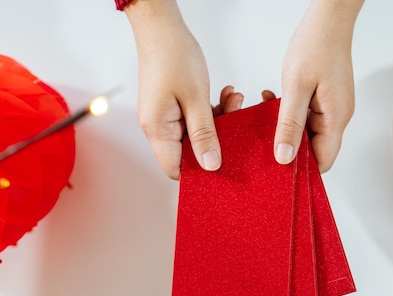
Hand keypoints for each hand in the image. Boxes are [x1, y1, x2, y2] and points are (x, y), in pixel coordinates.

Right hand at [126, 0, 241, 178]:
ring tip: (233, 101)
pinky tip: (225, 96)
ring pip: (196, 134)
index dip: (200, 170)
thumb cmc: (173, 57)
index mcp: (158, 129)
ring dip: (218, 121)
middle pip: (189, 152)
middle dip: (215, 139)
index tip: (225, 161)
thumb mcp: (195, 98)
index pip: (176, 168)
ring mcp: (165, 117)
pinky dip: (212, 111)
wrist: (161, 28)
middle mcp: (157, 127)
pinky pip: (195, 119)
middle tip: (234, 118)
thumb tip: (211, 165)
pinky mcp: (172, 107)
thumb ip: (205, 134)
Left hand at [274, 0, 363, 172]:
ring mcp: (333, 107)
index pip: (323, 161)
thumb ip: (289, 124)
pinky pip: (306, 116)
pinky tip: (274, 101)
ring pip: (307, 132)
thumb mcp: (296, 87)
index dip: (302, 169)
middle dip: (289, 146)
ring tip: (266, 113)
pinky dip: (289, 113)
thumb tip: (284, 157)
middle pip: (315, 149)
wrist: (329, 18)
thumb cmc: (316, 45)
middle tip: (265, 138)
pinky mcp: (325, 99)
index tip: (277, 167)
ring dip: (286, 127)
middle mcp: (338, 116)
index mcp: (336, 118)